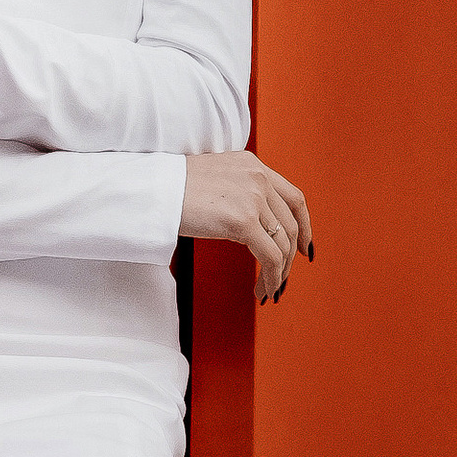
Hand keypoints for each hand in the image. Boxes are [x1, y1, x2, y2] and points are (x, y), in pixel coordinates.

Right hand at [179, 150, 312, 302]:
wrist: (150, 189)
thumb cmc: (169, 189)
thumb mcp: (212, 181)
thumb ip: (236, 193)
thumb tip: (250, 225)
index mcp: (252, 165)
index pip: (294, 197)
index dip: (305, 226)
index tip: (304, 248)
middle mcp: (258, 178)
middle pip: (292, 225)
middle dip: (291, 258)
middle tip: (281, 280)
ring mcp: (253, 198)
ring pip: (283, 245)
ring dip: (280, 274)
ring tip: (269, 292)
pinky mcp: (244, 220)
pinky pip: (270, 257)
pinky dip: (271, 279)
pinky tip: (261, 292)